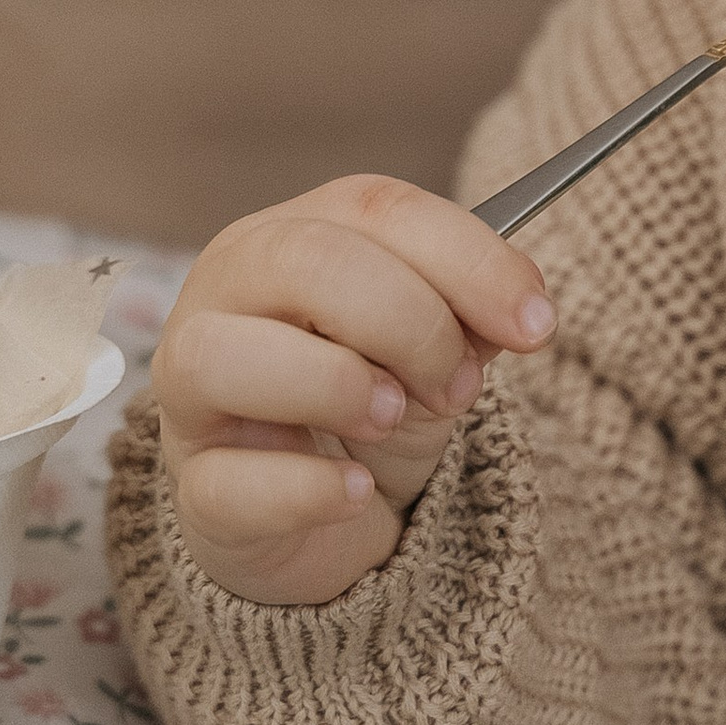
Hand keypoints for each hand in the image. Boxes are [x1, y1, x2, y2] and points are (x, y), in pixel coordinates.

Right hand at [151, 175, 556, 610]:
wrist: (328, 515)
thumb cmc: (372, 405)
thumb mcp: (436, 349)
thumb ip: (471, 315)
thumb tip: (516, 307)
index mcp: (289, 238)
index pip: (375, 209)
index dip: (469, 259)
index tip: (536, 323)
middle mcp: (223, 298)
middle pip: (304, 260)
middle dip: (409, 321)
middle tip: (457, 385)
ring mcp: (189, 396)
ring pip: (221, 356)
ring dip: (332, 382)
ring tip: (391, 417)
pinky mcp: (193, 492)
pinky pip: (227, 482)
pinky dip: (307, 487)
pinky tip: (356, 489)